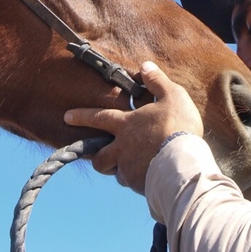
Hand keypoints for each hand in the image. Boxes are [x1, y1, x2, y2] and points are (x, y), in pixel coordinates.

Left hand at [64, 61, 203, 193]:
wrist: (183, 163)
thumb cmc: (178, 126)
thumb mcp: (172, 96)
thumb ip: (157, 81)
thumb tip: (145, 66)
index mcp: (126, 125)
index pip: (98, 118)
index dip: (81, 116)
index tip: (67, 117)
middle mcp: (121, 148)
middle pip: (99, 157)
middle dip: (96, 157)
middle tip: (100, 156)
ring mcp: (129, 169)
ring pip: (115, 172)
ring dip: (118, 169)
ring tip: (129, 167)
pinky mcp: (139, 185)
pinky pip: (133, 183)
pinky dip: (137, 180)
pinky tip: (148, 176)